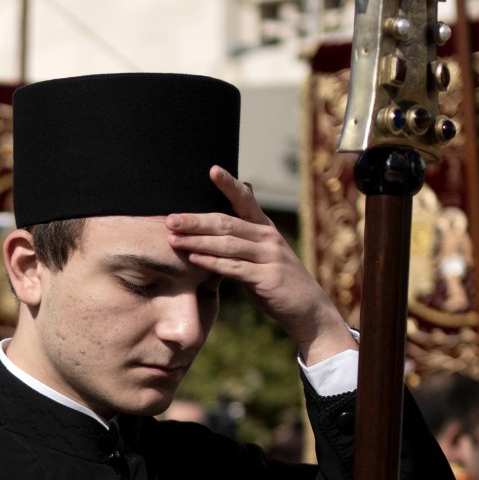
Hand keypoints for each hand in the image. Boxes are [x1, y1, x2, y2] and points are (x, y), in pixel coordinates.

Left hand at [167, 167, 355, 364]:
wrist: (308, 309)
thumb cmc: (277, 280)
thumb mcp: (262, 255)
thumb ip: (243, 239)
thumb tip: (215, 227)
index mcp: (265, 227)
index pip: (245, 199)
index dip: (229, 184)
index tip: (212, 169)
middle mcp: (268, 237)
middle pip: (227, 223)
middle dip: (196, 221)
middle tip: (170, 219)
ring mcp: (269, 257)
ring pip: (228, 244)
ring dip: (197, 242)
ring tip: (173, 240)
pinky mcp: (267, 278)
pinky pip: (234, 268)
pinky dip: (212, 263)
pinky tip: (193, 259)